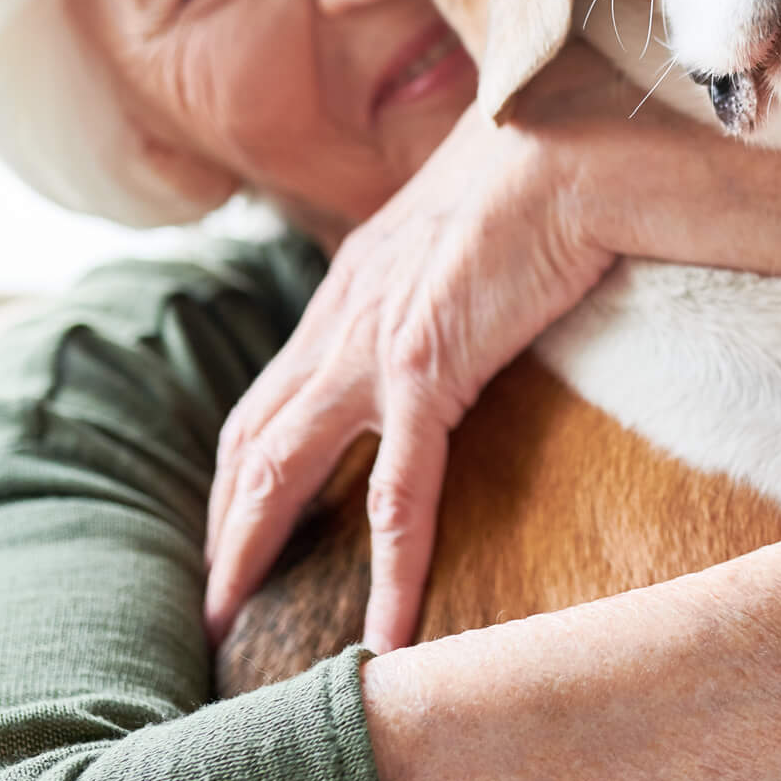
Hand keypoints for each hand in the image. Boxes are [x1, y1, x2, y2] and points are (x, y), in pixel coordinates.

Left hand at [203, 41, 657, 652]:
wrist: (570, 150)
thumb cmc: (538, 177)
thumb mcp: (461, 232)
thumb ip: (436, 275)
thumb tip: (460, 299)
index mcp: (348, 290)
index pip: (271, 395)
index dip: (241, 467)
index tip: (233, 526)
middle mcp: (338, 320)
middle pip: (249, 438)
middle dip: (222, 523)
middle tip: (211, 600)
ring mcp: (371, 348)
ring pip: (279, 467)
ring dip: (249, 548)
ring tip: (232, 621)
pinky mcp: (425, 370)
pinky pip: (397, 493)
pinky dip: (389, 569)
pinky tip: (384, 630)